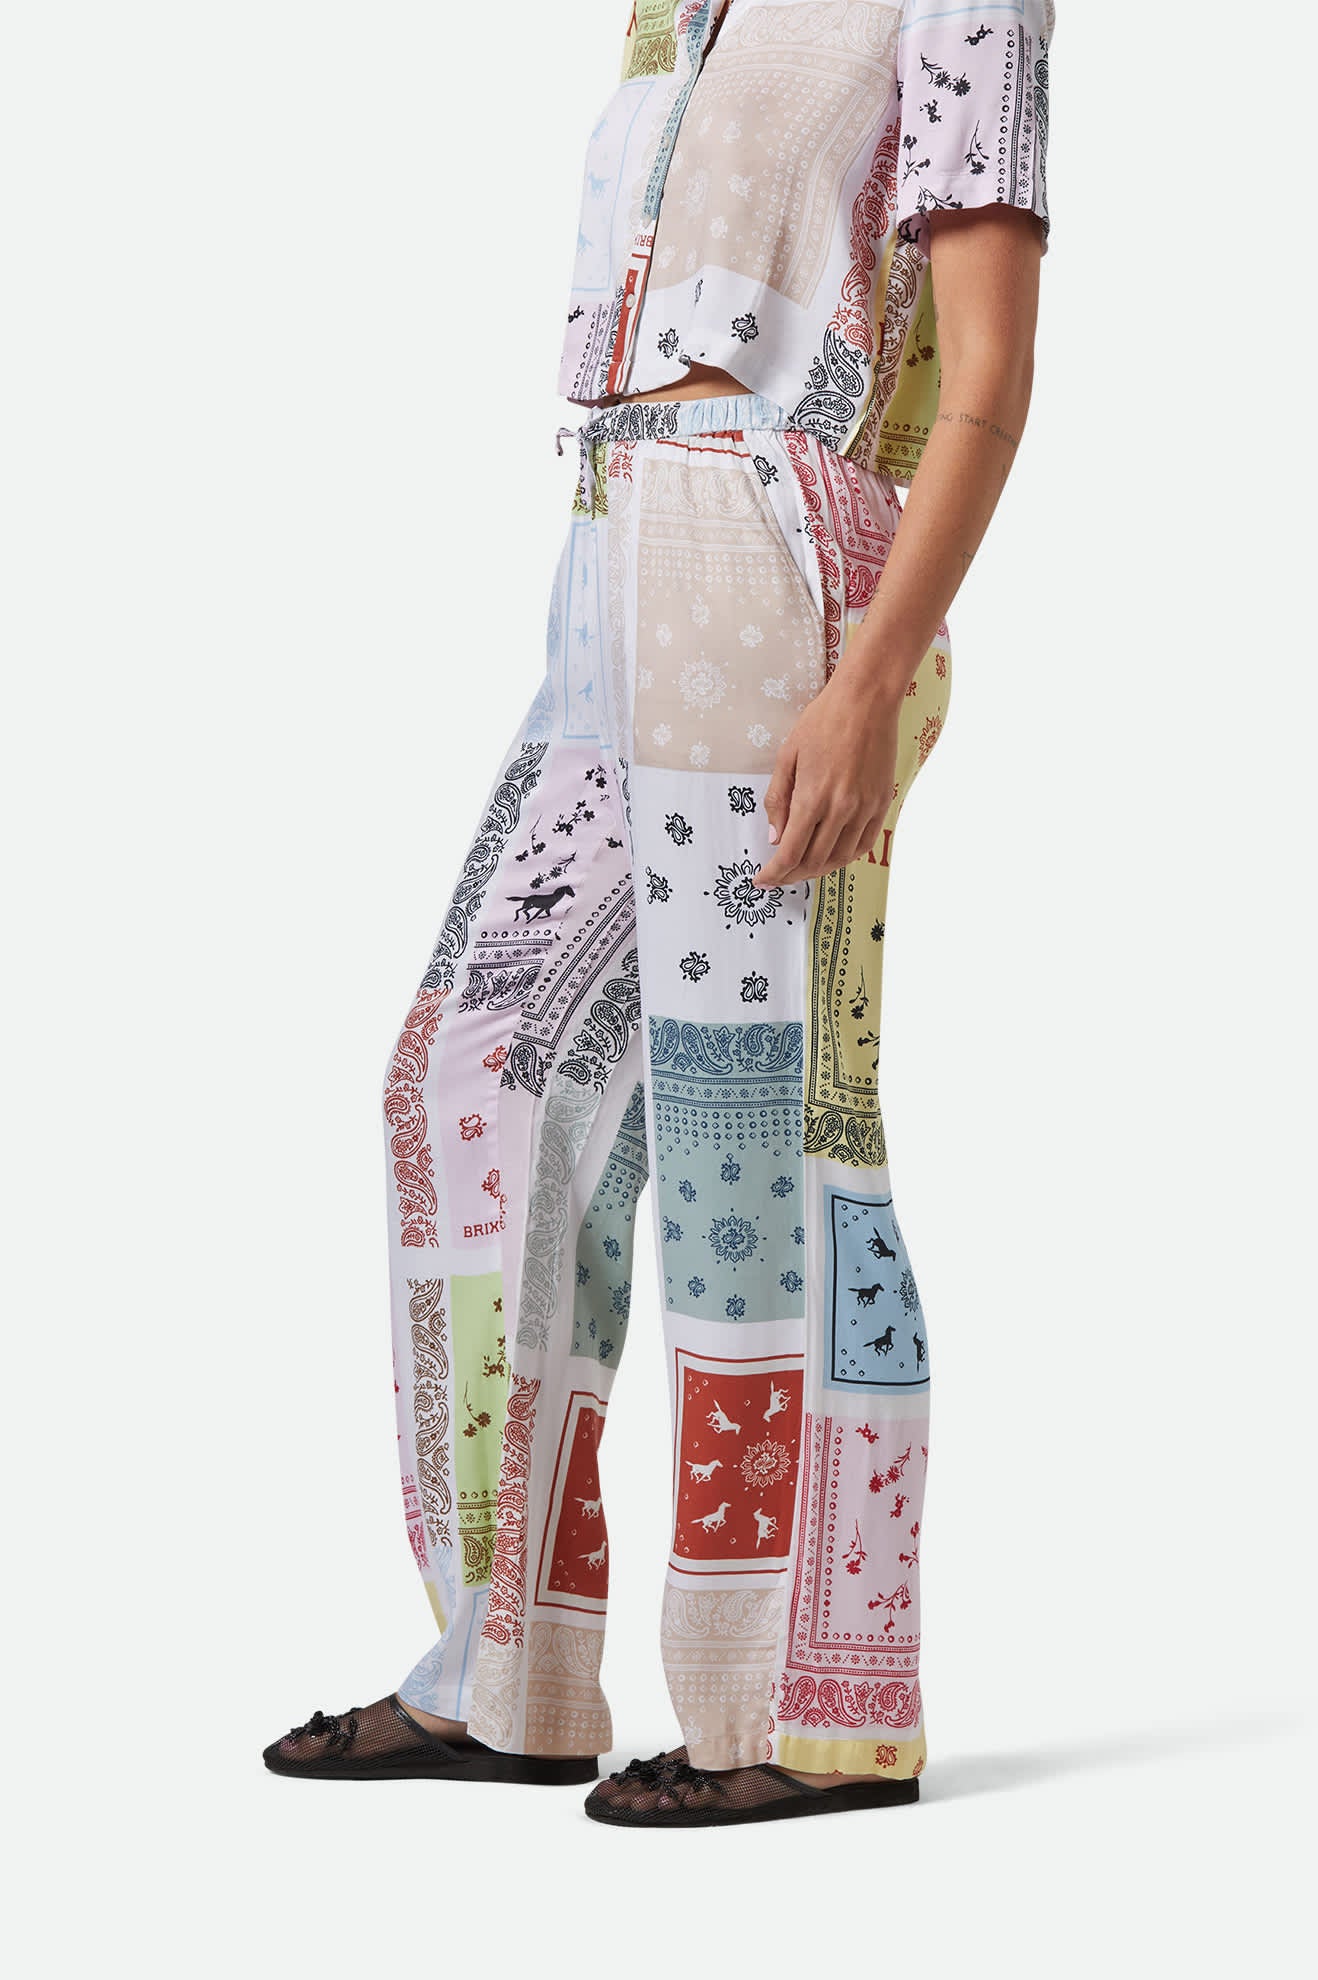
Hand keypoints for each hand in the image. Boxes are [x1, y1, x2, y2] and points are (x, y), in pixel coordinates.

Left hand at [753, 673, 901, 888]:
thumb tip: (775, 838)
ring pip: (840, 858)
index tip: (761, 881)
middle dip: (791, 876)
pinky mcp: (882, 803)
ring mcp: (865, 808)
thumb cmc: (822, 721)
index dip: (773, 874)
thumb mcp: (786, 756)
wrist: (867, 700)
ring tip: (802, 868)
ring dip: (818, 870)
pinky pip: (864, 844)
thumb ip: (778, 800)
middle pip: (813, 861)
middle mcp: (841, 809)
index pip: (790, 853)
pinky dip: (846, 857)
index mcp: (812, 797)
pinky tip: (832, 856)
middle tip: (777, 877)